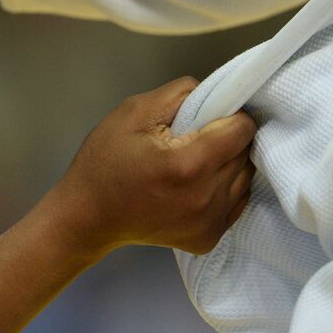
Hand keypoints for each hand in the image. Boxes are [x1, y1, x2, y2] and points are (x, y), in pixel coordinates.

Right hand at [50, 76, 255, 255]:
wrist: (86, 216)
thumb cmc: (104, 162)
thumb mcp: (132, 112)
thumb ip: (180, 94)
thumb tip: (217, 95)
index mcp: (187, 165)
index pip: (242, 129)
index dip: (228, 116)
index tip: (207, 118)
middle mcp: (205, 198)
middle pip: (245, 153)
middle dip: (226, 140)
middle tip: (192, 140)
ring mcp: (209, 223)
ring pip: (244, 178)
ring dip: (227, 165)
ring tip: (192, 163)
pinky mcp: (208, 239)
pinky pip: (235, 202)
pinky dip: (222, 189)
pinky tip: (193, 186)